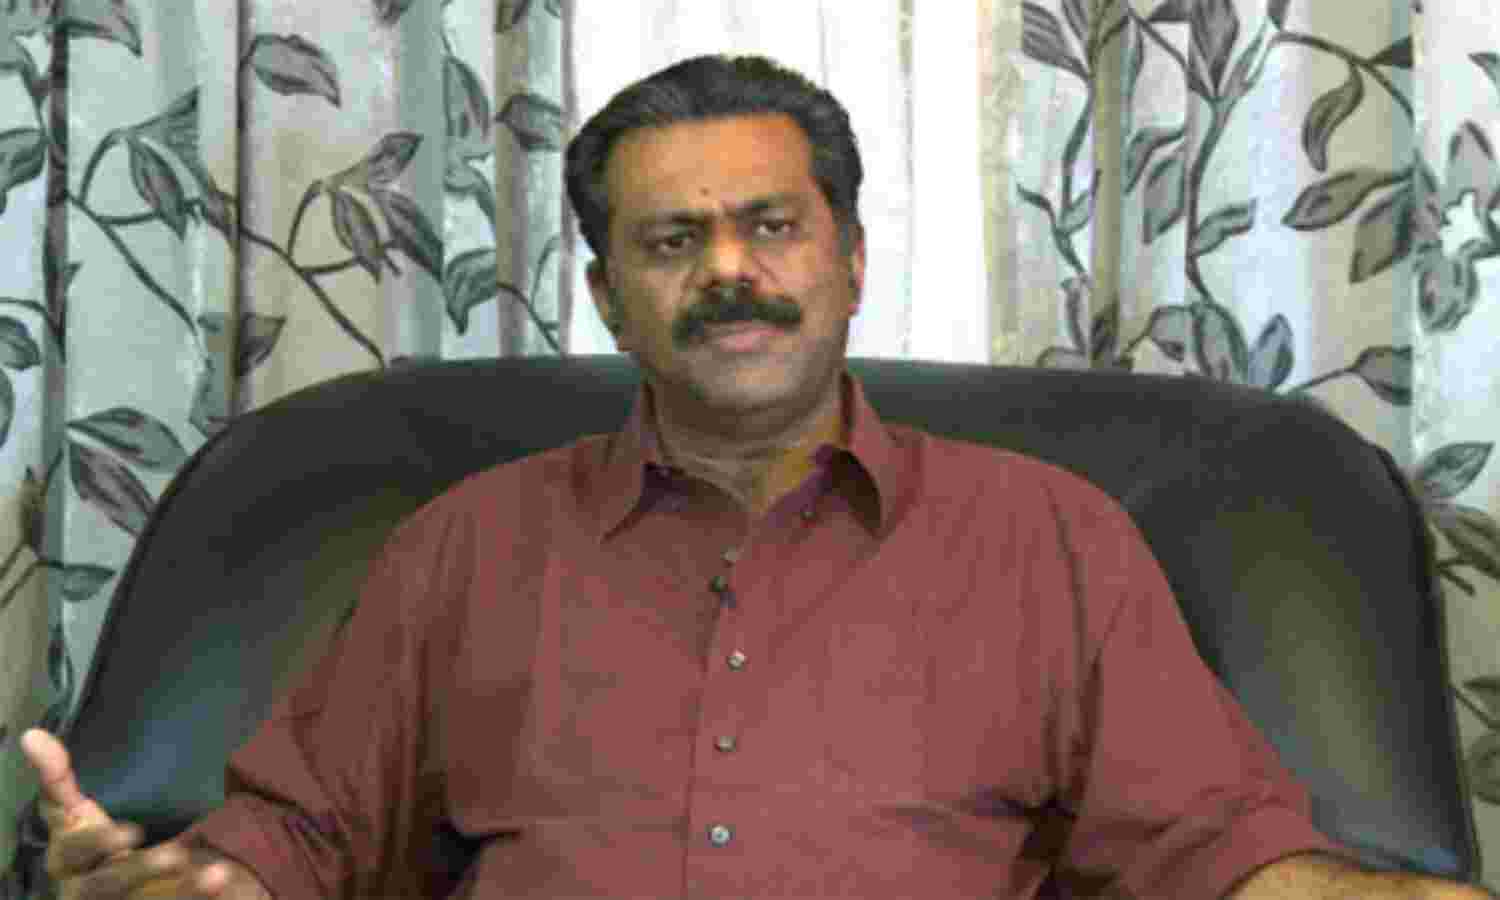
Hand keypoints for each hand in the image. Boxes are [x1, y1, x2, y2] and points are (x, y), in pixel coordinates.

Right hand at [20, 728, 270, 898]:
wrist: (129, 889)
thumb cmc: (99, 847)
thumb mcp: (76, 813)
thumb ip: (58, 779)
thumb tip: (31, 734)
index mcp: (68, 860)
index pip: (76, 853)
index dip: (98, 843)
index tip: (132, 832)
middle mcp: (83, 890)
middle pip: (105, 886)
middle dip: (140, 871)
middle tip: (177, 857)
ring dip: (178, 894)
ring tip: (217, 874)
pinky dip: (193, 899)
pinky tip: (223, 884)